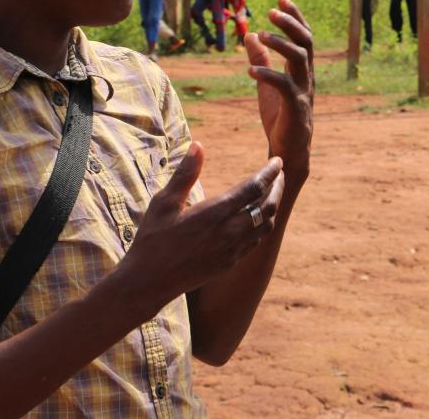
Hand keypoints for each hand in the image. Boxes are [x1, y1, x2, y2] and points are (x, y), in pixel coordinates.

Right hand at [121, 143, 284, 314]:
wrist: (148, 282)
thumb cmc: (152, 239)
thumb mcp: (164, 202)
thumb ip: (185, 174)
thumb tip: (198, 145)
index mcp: (214, 213)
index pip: (254, 188)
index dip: (270, 172)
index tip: (278, 161)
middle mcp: (229, 232)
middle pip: (268, 206)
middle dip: (278, 187)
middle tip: (280, 174)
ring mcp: (232, 250)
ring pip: (266, 226)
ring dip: (273, 207)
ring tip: (272, 193)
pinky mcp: (229, 263)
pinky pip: (256, 241)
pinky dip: (263, 225)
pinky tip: (257, 218)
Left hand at [244, 0, 313, 182]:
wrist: (288, 151)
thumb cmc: (280, 116)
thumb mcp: (267, 83)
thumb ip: (261, 58)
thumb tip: (249, 34)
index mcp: (301, 69)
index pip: (303, 36)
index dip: (295, 16)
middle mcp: (306, 76)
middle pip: (306, 42)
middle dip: (291, 24)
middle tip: (272, 11)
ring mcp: (303, 91)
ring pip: (300, 59)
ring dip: (282, 44)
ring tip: (262, 34)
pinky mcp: (295, 107)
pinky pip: (284, 85)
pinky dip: (268, 75)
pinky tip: (250, 70)